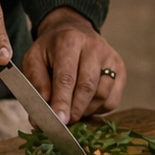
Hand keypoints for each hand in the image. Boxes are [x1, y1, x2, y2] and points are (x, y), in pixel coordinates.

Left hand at [23, 7, 124, 123]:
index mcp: (70, 41)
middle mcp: (94, 47)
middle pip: (88, 86)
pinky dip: (98, 109)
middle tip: (64, 124)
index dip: (62, 102)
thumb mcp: (34, 60)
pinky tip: (86, 104)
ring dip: (85, 111)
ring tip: (72, 110)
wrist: (73, 30)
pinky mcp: (121, 69)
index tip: (58, 121)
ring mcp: (111, 57)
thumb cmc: (51, 50)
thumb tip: (39, 117)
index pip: (67, 77)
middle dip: (75, 110)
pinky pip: (113, 100)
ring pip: (102, 95)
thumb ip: (36, 86)